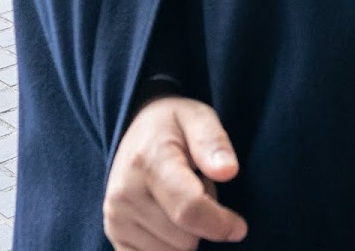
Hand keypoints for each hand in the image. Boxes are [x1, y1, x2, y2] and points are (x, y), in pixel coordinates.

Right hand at [103, 95, 246, 249]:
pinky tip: (167, 220)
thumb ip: (214, 142)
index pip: (188, 209)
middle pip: (185, 239)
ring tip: (179, 201)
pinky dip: (170, 247)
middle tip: (197, 190)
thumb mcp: (198, 117)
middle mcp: (125, 194)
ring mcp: (116, 218)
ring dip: (186, 235)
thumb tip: (229, 171)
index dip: (220, 224)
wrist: (133, 131)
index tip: (239, 228)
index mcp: (148, 161)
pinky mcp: (115, 236)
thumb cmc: (173, 126)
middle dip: (202, 222)